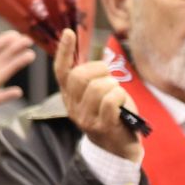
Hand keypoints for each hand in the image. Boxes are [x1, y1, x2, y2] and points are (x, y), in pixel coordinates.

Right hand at [55, 28, 141, 162]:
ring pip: (98, 88)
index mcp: (69, 97)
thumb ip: (94, 82)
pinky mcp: (102, 127)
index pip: (61, 71)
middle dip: (100, 70)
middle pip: (80, 76)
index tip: (69, 32)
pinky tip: (123, 105)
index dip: (64, 51)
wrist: (118, 152)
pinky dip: (120, 97)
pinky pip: (111, 101)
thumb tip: (100, 63)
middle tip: (110, 78)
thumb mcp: (97, 98)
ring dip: (113, 86)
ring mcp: (86, 118)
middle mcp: (72, 107)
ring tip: (118, 96)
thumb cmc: (112, 118)